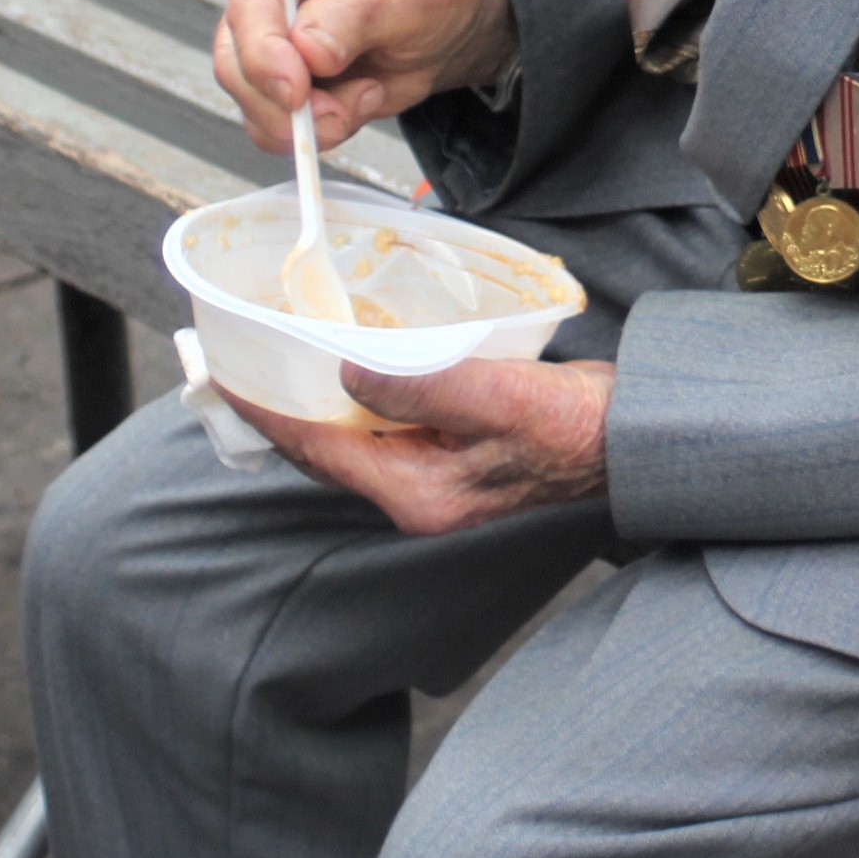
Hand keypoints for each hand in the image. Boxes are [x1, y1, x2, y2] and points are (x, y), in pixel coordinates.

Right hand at [214, 0, 515, 151]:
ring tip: (367, 95)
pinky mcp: (277, 85)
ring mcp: (265, 42)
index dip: (263, 51)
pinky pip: (271, 126)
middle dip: (284, 103)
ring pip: (249, 100)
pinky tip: (356, 106)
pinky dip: (314, 133)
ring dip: (307, 122)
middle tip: (338, 116)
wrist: (448, 32)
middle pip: (235, 59)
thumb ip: (357, 15)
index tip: (296, 90)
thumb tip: (306, 50)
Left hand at [234, 357, 613, 533]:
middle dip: (284, 412)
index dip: (271, 413)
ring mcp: (436, 478)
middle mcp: (418, 495)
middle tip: (243, 366)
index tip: (229, 377)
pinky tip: (352, 367)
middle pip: (329, 453)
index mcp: (418, 494)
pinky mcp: (453, 455)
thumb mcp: (495, 397)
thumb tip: (348, 373)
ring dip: (319, 404)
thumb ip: (419, 386)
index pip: (321, 451)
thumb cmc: (574, 424)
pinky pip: (387, 429)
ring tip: (282, 363)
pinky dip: (360, 399)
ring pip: (355, 441)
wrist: (629, 436)